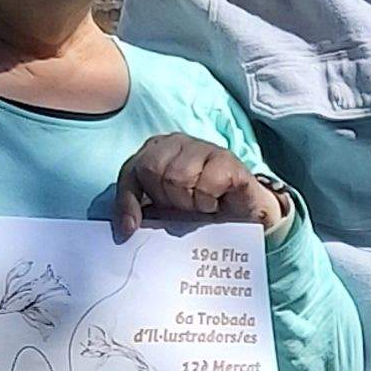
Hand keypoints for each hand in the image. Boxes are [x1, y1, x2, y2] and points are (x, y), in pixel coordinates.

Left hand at [115, 134, 290, 238]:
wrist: (245, 219)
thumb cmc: (201, 211)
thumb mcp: (164, 212)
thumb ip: (143, 211)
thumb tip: (126, 228)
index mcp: (156, 151)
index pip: (131, 171)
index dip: (129, 201)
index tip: (131, 228)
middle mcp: (177, 142)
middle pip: (153, 170)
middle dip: (166, 199)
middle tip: (184, 208)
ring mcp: (203, 147)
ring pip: (178, 175)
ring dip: (189, 201)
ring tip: (201, 205)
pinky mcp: (227, 159)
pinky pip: (206, 182)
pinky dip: (208, 200)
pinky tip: (217, 201)